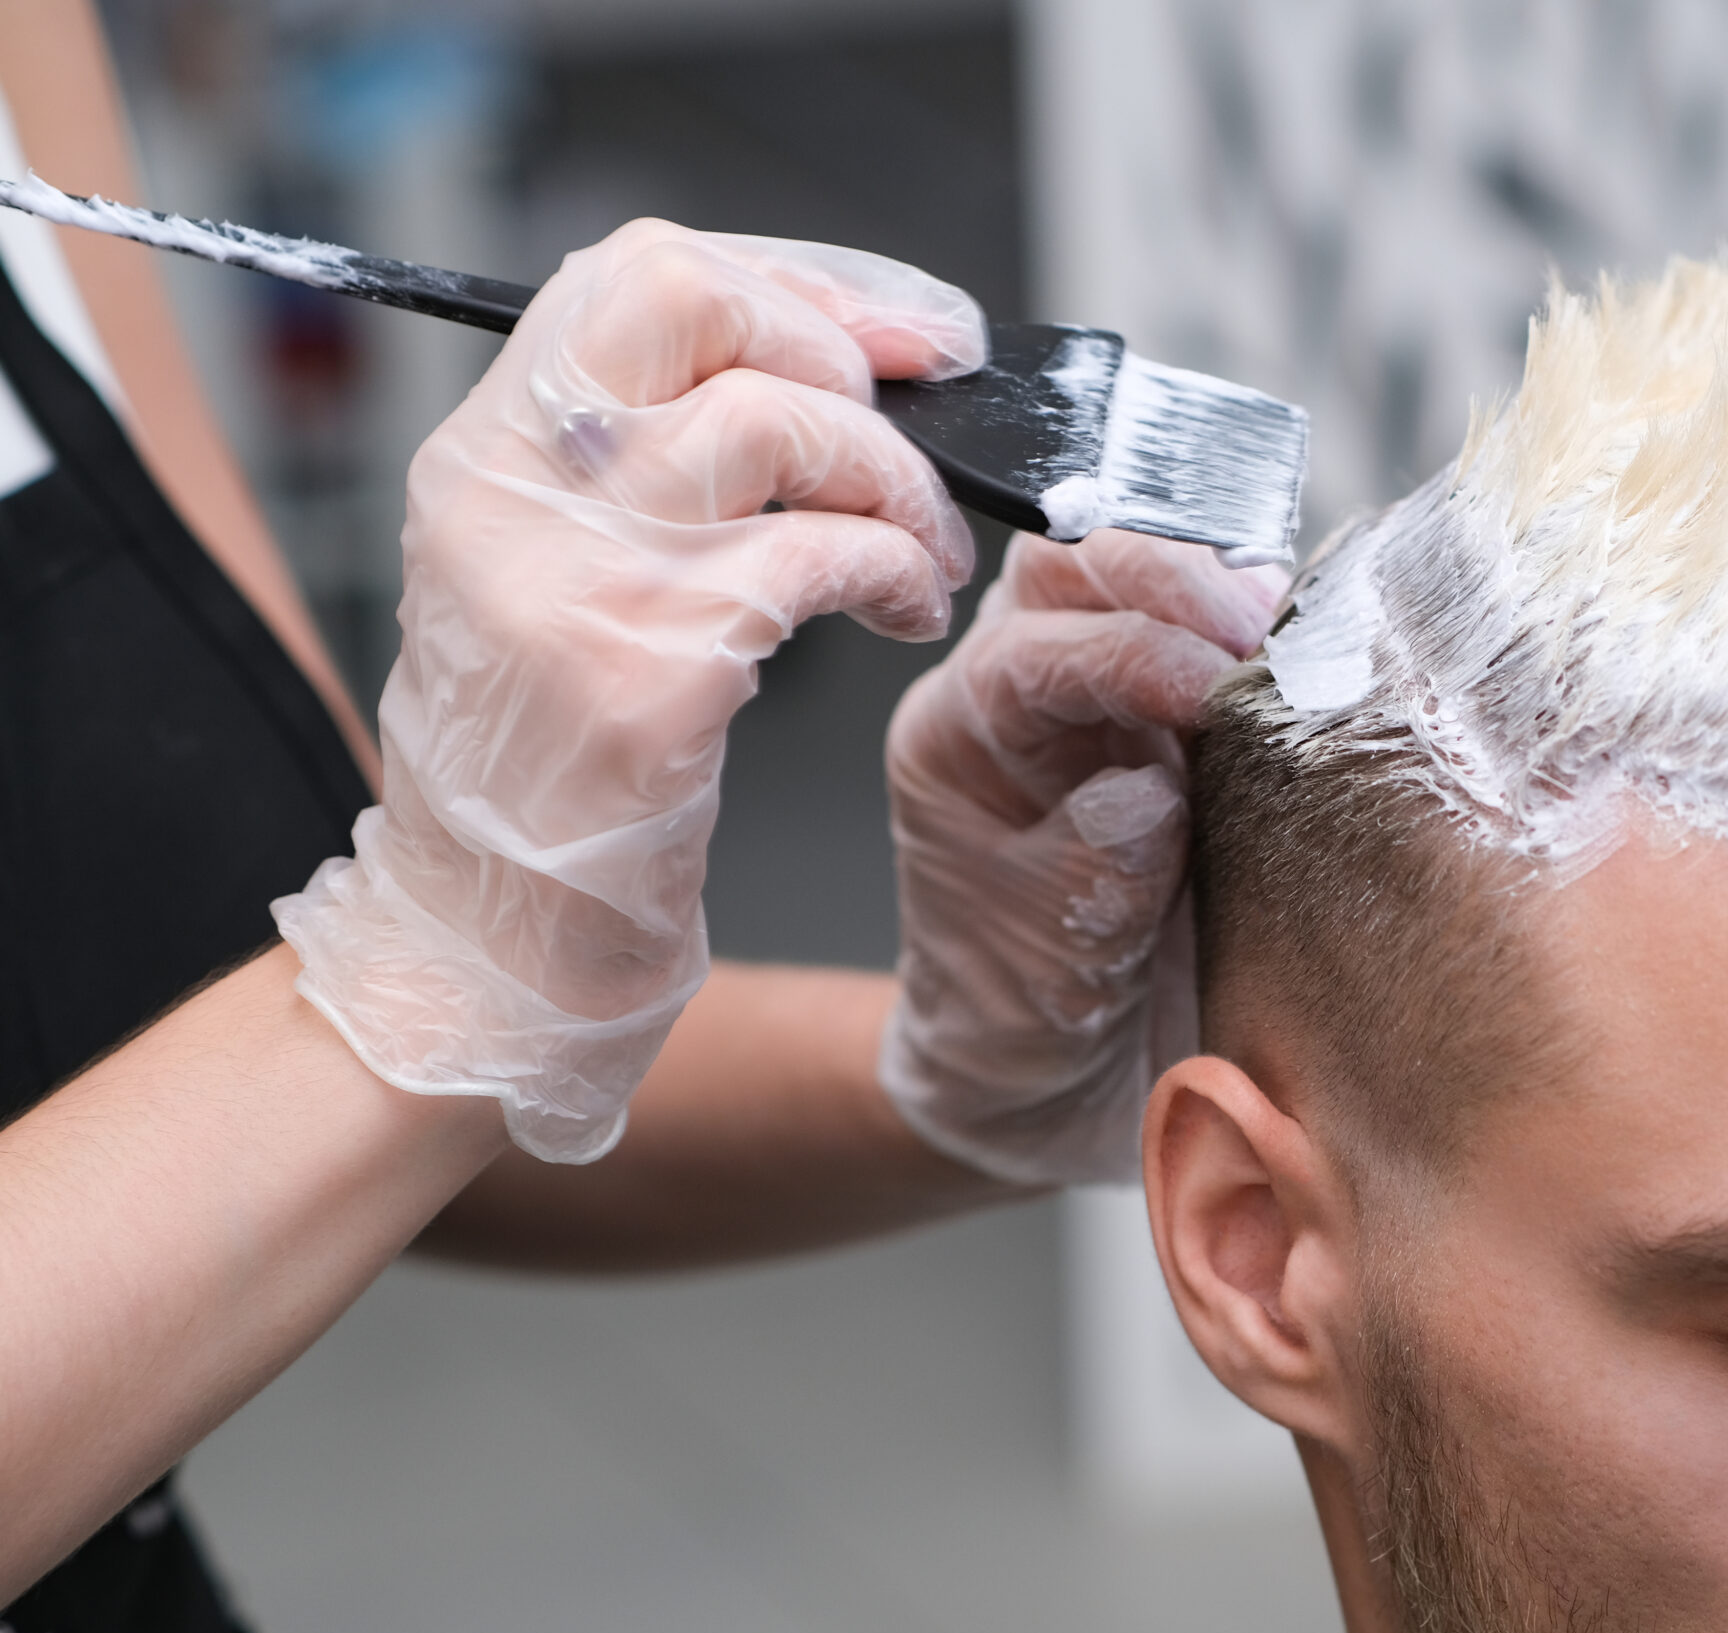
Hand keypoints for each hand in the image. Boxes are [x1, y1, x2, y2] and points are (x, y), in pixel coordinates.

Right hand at [274, 219, 985, 1161]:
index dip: (795, 282)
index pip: (638, 272)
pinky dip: (895, 568)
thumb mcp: (554, 582)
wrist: (487, 946)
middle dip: (838, 344)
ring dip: (894, 476)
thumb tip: (817, 367)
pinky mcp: (645, 674)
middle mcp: (510, 494)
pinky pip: (818, 556)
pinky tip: (906, 610)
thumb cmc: (547, 771)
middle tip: (906, 429)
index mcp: (486, 455)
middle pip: (691, 298)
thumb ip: (644, 470)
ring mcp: (571, 579)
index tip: (897, 334)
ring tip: (923, 549)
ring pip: (777, 419)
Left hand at [879, 530, 1288, 1184]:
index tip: (1213, 688)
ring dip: (1216, 594)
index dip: (1129, 653)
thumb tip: (1146, 794)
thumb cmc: (1015, 1025)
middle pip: (1073, 571)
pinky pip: (1208, 636)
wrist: (1040, 1085)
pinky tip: (1306, 657)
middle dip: (1169, 582)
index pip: (1031, 653)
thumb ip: (1088, 879)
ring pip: (1136, 581)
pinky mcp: (1173, 718)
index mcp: (959, 745)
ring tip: (1291, 639)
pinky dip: (1260, 633)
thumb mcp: (1040, 977)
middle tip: (1260, 634)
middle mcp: (1018, 699)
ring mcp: (1098, 698)